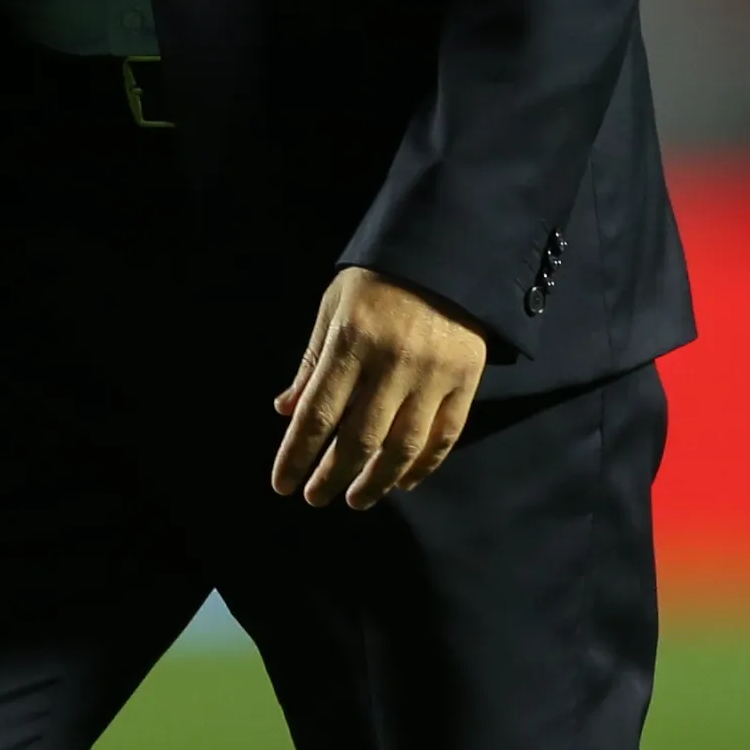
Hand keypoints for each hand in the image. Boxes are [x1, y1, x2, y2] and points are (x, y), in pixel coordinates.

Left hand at [271, 267, 485, 509]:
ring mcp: (433, 374)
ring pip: (401, 447)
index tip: (283, 485)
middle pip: (358, 440)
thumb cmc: (379, 278)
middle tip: (316, 498)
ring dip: (375, 482)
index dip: (296, 456)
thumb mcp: (334, 305)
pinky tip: (401, 481)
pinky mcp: (466, 379)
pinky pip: (443, 436)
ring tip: (356, 499)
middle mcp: (392, 362)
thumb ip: (312, 361)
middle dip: (332, 477)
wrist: (447, 250)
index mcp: (351, 340)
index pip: (317, 414)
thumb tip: (287, 412)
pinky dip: (422, 467)